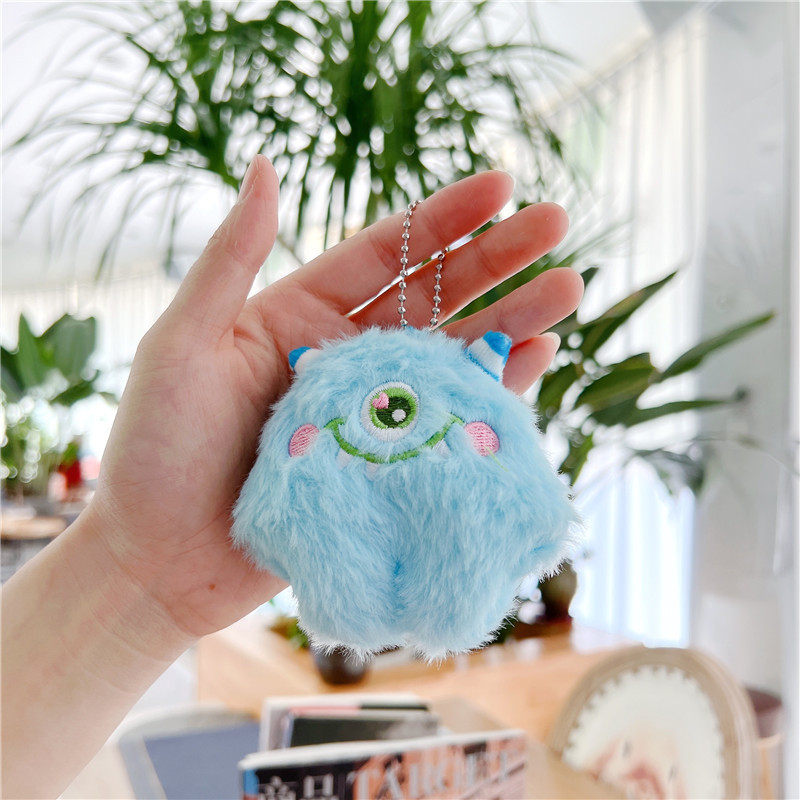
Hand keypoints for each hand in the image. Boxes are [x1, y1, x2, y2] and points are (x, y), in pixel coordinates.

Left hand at [88, 155, 582, 639]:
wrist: (161, 562)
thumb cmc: (156, 451)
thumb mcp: (183, 342)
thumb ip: (231, 258)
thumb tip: (266, 165)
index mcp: (296, 314)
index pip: (382, 252)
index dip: (441, 218)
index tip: (500, 185)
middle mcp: (343, 355)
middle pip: (433, 295)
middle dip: (496, 258)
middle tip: (557, 224)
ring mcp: (371, 410)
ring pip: (454, 354)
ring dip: (512, 320)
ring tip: (567, 288)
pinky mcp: (388, 463)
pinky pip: (451, 420)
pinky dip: (494, 390)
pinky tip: (537, 358)